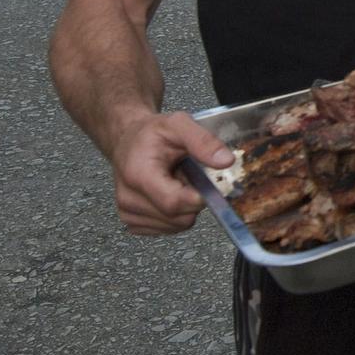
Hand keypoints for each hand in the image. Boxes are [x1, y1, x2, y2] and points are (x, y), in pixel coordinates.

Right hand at [109, 111, 237, 235]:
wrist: (128, 142)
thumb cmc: (151, 134)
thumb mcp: (179, 124)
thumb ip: (203, 141)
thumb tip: (226, 161)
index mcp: (138, 174)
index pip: (174, 203)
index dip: (199, 197)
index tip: (209, 184)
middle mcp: (129, 198)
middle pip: (179, 218)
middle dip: (194, 199)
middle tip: (188, 176)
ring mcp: (128, 213)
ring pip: (177, 226)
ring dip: (185, 207)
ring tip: (176, 182)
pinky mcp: (133, 223)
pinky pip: (169, 229)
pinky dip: (176, 214)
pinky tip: (169, 193)